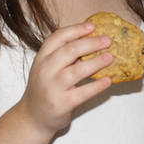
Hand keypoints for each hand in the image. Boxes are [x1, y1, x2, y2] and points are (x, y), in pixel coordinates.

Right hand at [17, 22, 113, 137]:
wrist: (33, 117)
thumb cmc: (45, 88)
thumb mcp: (48, 68)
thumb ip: (65, 55)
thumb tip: (93, 41)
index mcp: (42, 57)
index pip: (58, 37)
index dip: (76, 29)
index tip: (93, 26)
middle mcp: (45, 70)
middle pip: (70, 50)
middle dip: (91, 43)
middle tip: (108, 40)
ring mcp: (52, 87)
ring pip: (77, 71)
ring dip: (96, 62)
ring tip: (110, 57)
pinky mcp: (61, 104)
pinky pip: (82, 93)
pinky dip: (96, 86)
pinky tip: (108, 80)